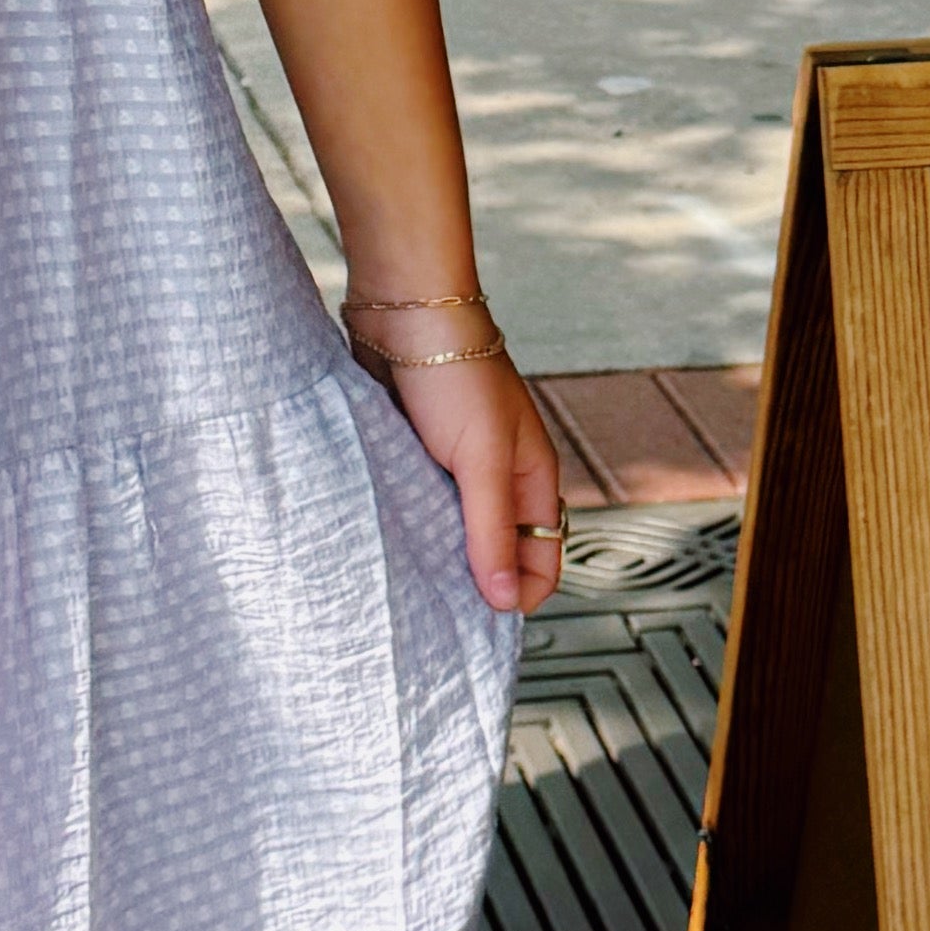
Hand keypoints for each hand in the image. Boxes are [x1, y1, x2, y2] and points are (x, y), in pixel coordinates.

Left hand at [364, 334, 569, 617]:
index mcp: (533, 479)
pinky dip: (409, 525)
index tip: (476, 621)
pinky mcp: (419, 455)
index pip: (543, 561)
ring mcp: (457, 468)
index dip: (518, 595)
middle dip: (474, 583)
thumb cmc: (455, 373)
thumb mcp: (480, 459)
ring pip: (455, 532)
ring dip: (437, 556)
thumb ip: (491, 529)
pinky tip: (386, 540)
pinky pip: (420, 506)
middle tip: (435, 612)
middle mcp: (500, 479)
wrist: (405, 309)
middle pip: (499, 553)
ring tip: (407, 582)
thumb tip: (505, 603)